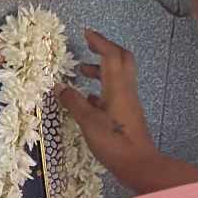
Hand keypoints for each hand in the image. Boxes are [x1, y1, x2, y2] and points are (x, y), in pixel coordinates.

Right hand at [57, 30, 156, 175]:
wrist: (138, 164)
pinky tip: (88, 98)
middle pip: (121, 60)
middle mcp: (126, 90)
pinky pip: (115, 93)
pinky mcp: (127, 114)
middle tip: (88, 46)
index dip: (99, 41)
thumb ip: (74, 102)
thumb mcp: (88, 121)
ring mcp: (128, 102)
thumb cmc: (114, 142)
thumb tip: (60, 87)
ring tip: (81, 72)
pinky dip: (102, 88)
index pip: (111, 54)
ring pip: (117, 76)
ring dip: (101, 69)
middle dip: (105, 49)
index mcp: (118, 87)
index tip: (86, 33)